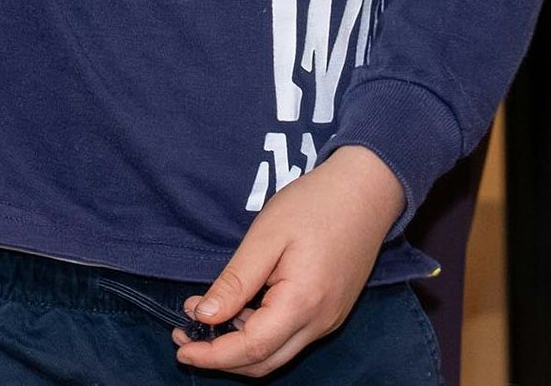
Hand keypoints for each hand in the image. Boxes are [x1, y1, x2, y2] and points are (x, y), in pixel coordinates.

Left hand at [175, 145, 398, 372]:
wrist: (369, 188)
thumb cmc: (317, 203)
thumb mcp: (267, 234)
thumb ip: (236, 280)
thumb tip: (206, 315)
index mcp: (303, 303)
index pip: (251, 349)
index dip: (212, 355)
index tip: (181, 347)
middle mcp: (319, 322)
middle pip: (264, 362)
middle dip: (221, 358)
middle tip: (185, 335)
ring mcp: (329, 319)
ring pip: (277, 353)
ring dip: (239, 346)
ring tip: (206, 315)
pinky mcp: (331, 311)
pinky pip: (290, 337)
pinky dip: (260, 334)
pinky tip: (240, 309)